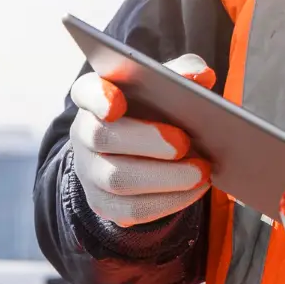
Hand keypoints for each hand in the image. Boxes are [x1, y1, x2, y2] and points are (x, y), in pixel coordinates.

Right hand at [68, 55, 214, 226]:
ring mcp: (90, 171)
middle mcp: (84, 133)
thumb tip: (201, 75)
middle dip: (146, 140)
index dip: (98, 97)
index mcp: (96, 96)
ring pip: (117, 179)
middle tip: (184, 143)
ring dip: (165, 177)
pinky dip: (169, 201)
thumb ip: (183, 73)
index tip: (117, 103)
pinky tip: (195, 189)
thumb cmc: (158, 107)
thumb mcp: (169, 84)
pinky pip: (131, 210)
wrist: (149, 150)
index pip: (87, 91)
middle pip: (101, 137)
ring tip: (201, 171)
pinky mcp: (105, 203)